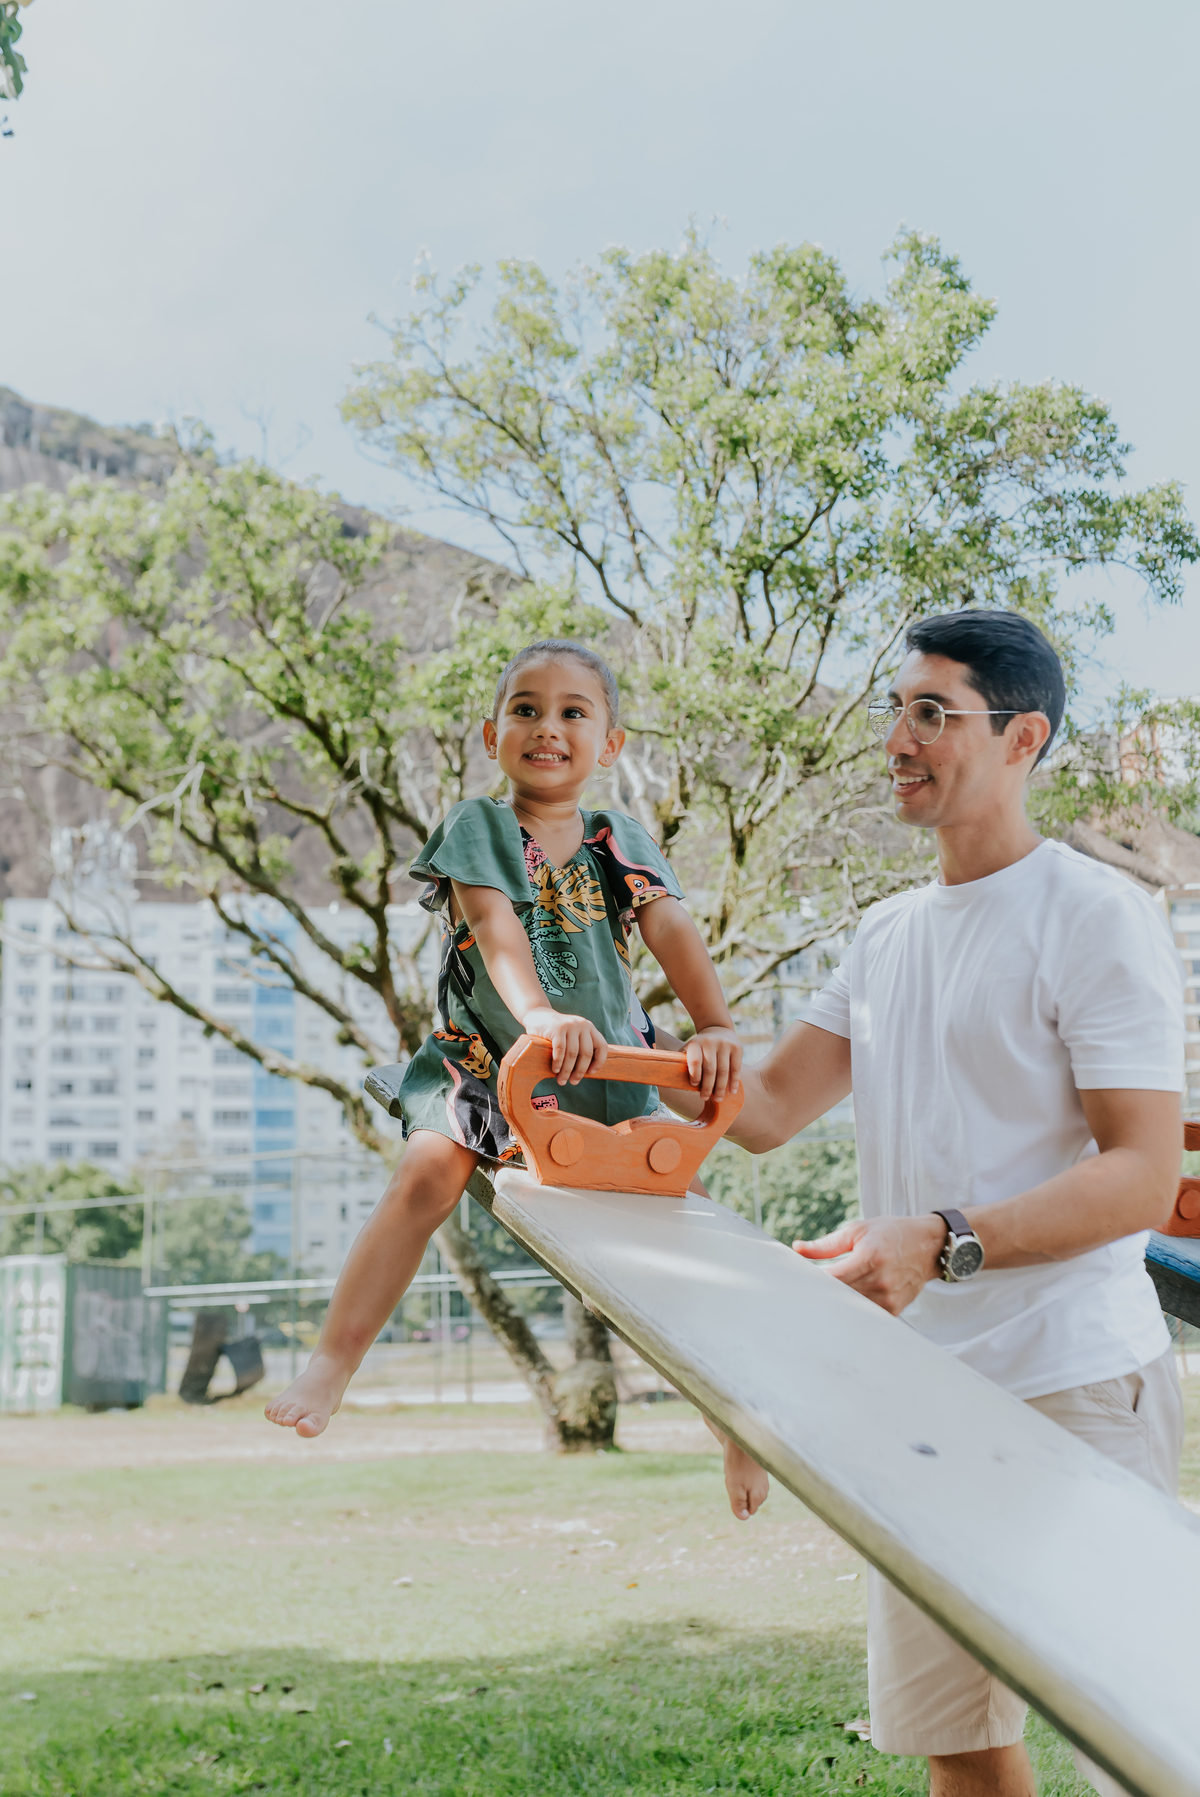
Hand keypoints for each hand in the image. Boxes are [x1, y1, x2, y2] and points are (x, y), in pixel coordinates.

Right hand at [522, 1008, 608, 1085]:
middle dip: (580, 1071)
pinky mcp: (557, 1028)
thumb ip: (580, 1047)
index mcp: (589, 1027)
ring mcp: (570, 1025)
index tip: (591, 1073)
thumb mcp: (572, 1036)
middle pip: (586, 1053)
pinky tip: (555, 1070)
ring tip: (561, 1080)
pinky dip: (558, 1062)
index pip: (602, 1046)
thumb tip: (585, 1073)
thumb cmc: (555, 1032)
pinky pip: (560, 1050)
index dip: (599, 1062)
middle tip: (573, 1082)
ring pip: (572, 1053)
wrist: (536, 1015)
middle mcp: (582, 1025)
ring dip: (567, 1070)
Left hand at [685, 1026, 741, 1100]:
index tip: (694, 1086)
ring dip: (721, 1087)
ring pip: (724, 1071)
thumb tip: (677, 1082)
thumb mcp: (689, 1049)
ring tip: (718, 1099)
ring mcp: (725, 1044)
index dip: (695, 1075)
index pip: (695, 1061)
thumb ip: (683, 1062)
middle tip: (705, 1098)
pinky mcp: (737, 1048)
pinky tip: (732, 1091)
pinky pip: (736, 1068)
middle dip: (708, 1087)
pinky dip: (734, 1081)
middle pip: (710, 1069)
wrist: (717, 1029)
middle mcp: (710, 1042)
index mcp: (696, 1043)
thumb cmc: (700, 1047)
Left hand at [703, 1417, 767, 1519]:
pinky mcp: (758, 1472)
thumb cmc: (738, 1464)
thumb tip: (744, 1518)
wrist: (742, 1439)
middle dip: (739, 1494)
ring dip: (739, 1484)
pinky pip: (746, 1480)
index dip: (738, 1502)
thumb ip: (739, 1504)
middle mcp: (764, 1490)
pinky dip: (740, 1475)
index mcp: (760, 1496)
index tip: (736, 1487)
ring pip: (747, 1490)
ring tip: (736, 1470)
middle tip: (735, 1479)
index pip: (749, 1511)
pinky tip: (739, 1465)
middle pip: (748, 1501)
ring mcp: (762, 1480)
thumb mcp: (735, 1487)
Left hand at [794, 1215, 945, 1315]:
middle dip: (820, 1294)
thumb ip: (826, 1244)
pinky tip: (842, 1303)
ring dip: (835, 1304)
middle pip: (839, 1296)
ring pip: (851, 1308)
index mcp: (869, 1257)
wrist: (929, 1245)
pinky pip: (865, 1315)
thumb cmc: (891, 1234)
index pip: (833, 1278)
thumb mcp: (857, 1230)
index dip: (813, 1282)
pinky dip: (852, 1309)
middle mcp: (880, 1281)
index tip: (798, 1281)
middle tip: (804, 1292)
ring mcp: (888, 1299)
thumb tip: (798, 1249)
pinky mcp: (893, 1310)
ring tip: (822, 1297)